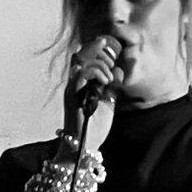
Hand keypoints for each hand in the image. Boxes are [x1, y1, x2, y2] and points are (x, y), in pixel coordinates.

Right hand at [62, 36, 122, 153]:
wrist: (86, 144)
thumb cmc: (95, 125)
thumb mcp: (109, 101)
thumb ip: (112, 86)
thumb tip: (119, 69)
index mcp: (82, 83)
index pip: (86, 58)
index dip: (96, 49)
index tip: (110, 46)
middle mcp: (74, 83)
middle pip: (80, 55)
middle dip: (97, 51)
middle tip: (112, 59)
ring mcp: (72, 89)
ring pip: (80, 62)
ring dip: (99, 64)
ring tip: (110, 77)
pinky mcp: (72, 96)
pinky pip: (80, 75)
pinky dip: (96, 72)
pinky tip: (106, 81)